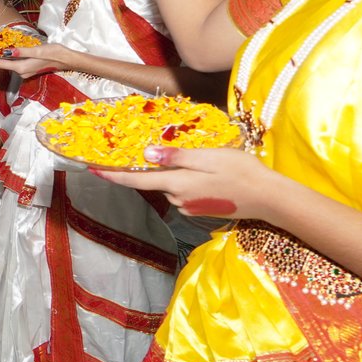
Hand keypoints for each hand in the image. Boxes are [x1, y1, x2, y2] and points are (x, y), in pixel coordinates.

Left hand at [0, 42, 71, 79]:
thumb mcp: (38, 50)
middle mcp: (22, 71)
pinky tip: (5, 53)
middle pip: (2, 65)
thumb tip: (7, 52)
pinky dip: (7, 59)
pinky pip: (15, 64)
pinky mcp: (30, 68)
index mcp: (22, 67)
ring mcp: (26, 71)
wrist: (68, 60)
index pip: (1, 64)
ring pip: (8, 65)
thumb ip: (22, 52)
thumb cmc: (55, 53)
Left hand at [95, 146, 282, 220]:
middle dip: (157, 168)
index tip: (92, 169)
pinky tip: (210, 175)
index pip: (136, 181)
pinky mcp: (201, 209)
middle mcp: (178, 198)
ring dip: (178, 174)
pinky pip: (186, 192)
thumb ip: (176, 157)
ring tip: (205, 162)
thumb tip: (146, 156)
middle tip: (176, 152)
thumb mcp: (208, 157)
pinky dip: (190, 182)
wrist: (270, 199)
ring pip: (172, 185)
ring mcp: (190, 206)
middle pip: (156, 181)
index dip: (113, 175)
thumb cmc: (241, 172)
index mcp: (177, 184)